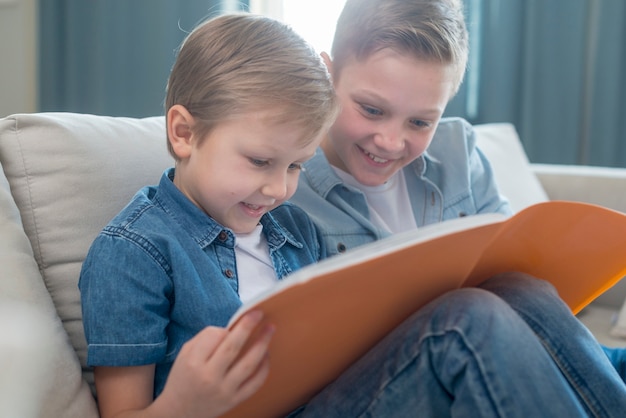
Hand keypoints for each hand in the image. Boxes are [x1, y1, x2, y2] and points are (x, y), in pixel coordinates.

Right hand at [157, 310, 274, 417]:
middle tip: (258, 313)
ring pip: (249, 364)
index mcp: (194, 363)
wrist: (179, 412)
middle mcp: (209, 377)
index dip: (225, 328)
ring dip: (262, 343)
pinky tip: (266, 354)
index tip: (230, 326)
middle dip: (248, 326)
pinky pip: (255, 383)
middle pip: (233, 347)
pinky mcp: (235, 400)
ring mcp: (224, 390)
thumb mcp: (185, 354)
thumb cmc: (183, 378)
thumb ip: (205, 339)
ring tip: (270, 329)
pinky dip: (264, 367)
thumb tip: (231, 328)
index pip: (214, 336)